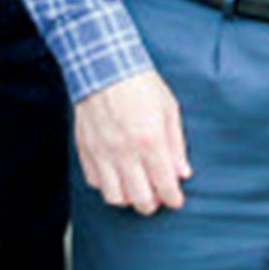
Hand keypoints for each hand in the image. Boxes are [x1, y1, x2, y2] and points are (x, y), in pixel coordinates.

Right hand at [74, 69, 190, 213]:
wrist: (104, 65)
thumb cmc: (140, 84)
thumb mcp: (169, 109)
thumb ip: (176, 145)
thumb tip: (183, 172)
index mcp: (151, 141)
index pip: (165, 186)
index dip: (173, 199)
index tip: (175, 199)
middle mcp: (125, 152)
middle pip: (140, 199)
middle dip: (152, 205)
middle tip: (156, 197)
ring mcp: (103, 152)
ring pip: (114, 197)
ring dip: (127, 197)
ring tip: (134, 188)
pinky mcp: (85, 149)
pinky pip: (95, 181)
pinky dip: (106, 184)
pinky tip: (115, 174)